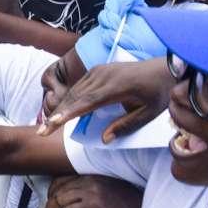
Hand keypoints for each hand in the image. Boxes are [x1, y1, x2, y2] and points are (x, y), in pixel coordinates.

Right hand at [37, 58, 172, 141]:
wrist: (165, 68)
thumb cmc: (158, 92)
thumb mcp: (148, 113)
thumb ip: (126, 126)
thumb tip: (104, 139)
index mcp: (115, 87)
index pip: (86, 102)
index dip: (68, 114)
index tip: (53, 124)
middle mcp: (102, 77)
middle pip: (74, 97)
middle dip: (56, 115)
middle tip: (42, 132)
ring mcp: (98, 71)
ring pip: (73, 91)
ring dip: (59, 108)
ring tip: (48, 125)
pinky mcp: (97, 70)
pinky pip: (78, 86)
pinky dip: (68, 99)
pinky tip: (62, 111)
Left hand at [44, 175, 143, 207]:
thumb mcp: (105, 191)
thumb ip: (87, 190)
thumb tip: (64, 202)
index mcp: (92, 174)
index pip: (61, 178)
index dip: (53, 192)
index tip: (53, 204)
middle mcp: (91, 179)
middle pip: (57, 188)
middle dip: (50, 205)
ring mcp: (93, 191)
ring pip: (60, 199)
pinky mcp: (96, 205)